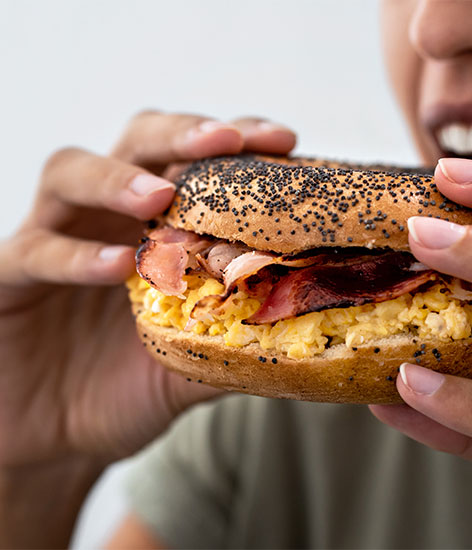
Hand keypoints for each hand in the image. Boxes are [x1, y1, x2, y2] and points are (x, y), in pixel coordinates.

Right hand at [0, 112, 294, 545]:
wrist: (56, 437)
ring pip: (71, 174)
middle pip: (136, 142)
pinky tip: (116, 266)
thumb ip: (236, 342)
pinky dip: (76, 254)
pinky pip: (37, 250)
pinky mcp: (10, 276)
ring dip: (118, 178)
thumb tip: (306, 332)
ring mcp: (57, 238)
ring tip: (158, 196)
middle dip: (180, 134)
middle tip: (223, 140)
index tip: (284, 141)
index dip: (238, 144)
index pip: (197, 164)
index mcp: (159, 225)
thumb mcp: (192, 365)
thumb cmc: (128, 387)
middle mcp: (109, 218)